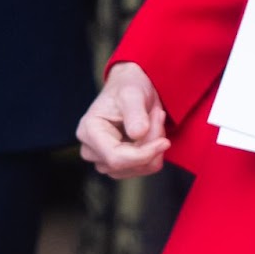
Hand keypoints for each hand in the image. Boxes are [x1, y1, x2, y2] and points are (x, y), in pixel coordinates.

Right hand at [77, 62, 170, 179]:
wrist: (131, 85)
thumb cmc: (129, 85)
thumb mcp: (133, 93)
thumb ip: (135, 112)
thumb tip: (138, 134)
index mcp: (89, 130)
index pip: (115, 158)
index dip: (143, 155)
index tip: (165, 142)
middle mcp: (91, 150)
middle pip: (128, 164)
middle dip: (151, 144)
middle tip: (159, 115)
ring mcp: (103, 160)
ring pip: (138, 168)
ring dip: (154, 147)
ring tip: (155, 118)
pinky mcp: (117, 165)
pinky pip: (143, 168)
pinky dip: (154, 152)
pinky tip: (152, 130)